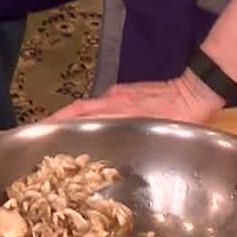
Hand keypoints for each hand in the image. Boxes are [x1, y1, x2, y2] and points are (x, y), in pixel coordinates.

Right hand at [48, 74, 223, 125]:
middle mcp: (112, 99)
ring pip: (88, 106)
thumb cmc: (178, 115)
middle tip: (41, 134)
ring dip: (71, 118)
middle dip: (57, 120)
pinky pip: (100, 104)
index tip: (40, 130)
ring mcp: (119, 94)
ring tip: (60, 134)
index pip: (78, 114)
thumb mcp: (154, 131)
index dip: (57, 122)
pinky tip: (90, 127)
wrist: (195, 90)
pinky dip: (89, 115)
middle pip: (76, 109)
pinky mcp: (126, 92)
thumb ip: (131, 136)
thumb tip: (110, 146)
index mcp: (116, 108)